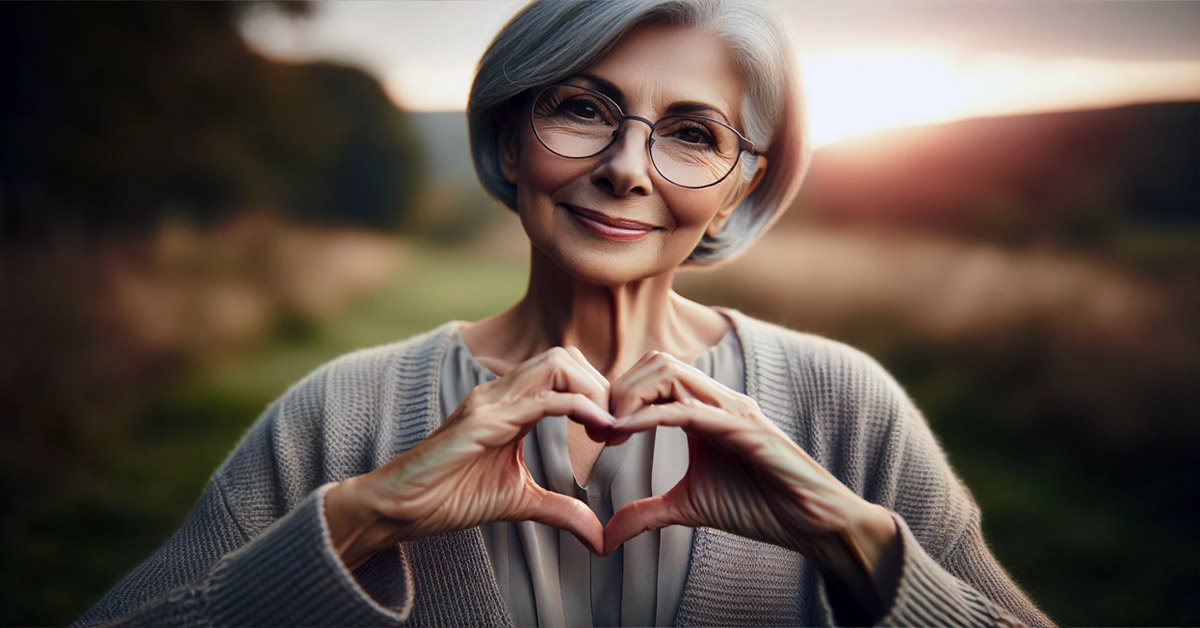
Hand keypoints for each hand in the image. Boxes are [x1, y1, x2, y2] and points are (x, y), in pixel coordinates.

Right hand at [326, 346, 614, 568]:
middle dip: (600, 384)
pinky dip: (578, 408)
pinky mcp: (482, 421)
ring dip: (593, 390)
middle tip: (615, 426)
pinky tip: (596, 430)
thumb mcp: (519, 502)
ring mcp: (490, 402)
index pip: (564, 370)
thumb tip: (599, 538)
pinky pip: (542, 399)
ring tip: (607, 427)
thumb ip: (560, 511)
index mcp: (510, 403)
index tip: (615, 431)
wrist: (399, 507)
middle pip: (565, 355)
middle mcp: (500, 392)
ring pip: (556, 364)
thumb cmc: (449, 497)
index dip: (597, 393)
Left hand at [603, 351, 900, 618]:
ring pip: (671, 373)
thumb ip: (647, 512)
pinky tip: (628, 433)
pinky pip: (690, 410)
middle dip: (619, 388)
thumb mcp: (689, 507)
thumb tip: (605, 537)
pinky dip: (652, 417)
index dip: (618, 395)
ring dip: (632, 395)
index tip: (596, 431)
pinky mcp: (745, 428)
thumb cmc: (759, 506)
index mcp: (703, 409)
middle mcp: (718, 400)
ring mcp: (733, 409)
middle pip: (657, 361)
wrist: (811, 521)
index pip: (653, 376)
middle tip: (598, 428)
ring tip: (612, 430)